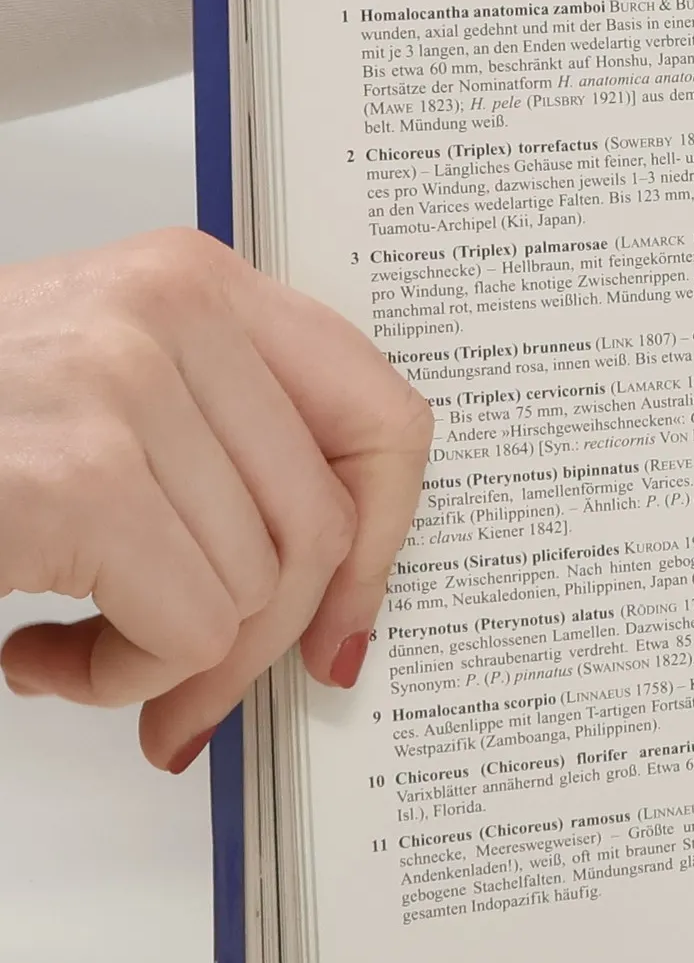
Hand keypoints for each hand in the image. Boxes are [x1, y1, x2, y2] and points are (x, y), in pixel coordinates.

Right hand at [0, 231, 433, 771]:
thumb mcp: (107, 395)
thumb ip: (225, 449)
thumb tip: (340, 587)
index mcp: (196, 282)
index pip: (384, 415)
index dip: (385, 538)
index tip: (346, 615)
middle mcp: (173, 312)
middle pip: (324, 529)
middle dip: (262, 638)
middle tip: (187, 680)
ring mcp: (124, 387)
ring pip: (258, 591)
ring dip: (171, 660)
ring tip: (79, 641)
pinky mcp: (77, 480)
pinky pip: (187, 632)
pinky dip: (120, 680)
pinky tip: (39, 652)